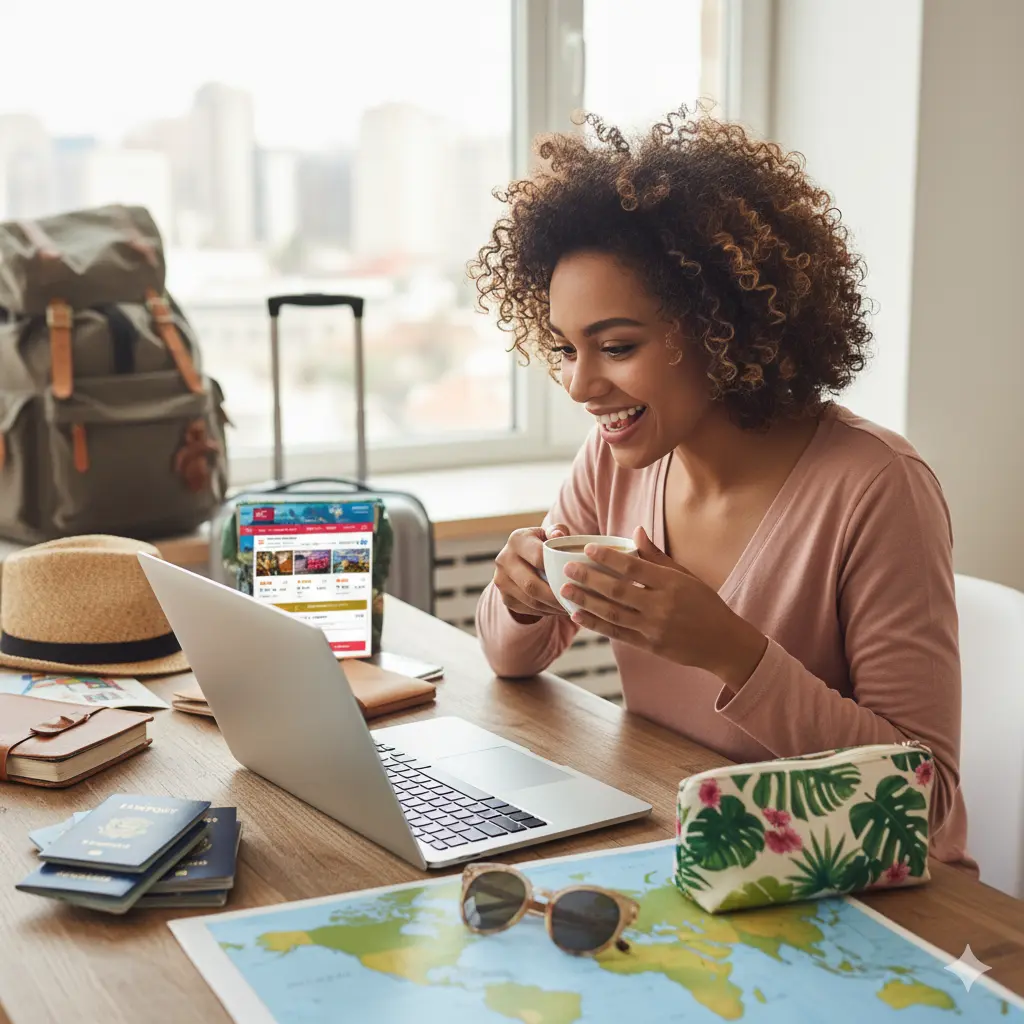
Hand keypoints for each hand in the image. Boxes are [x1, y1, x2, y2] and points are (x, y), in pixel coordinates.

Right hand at [492, 523, 570, 623]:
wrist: (520, 558)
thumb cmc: (542, 544)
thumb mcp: (549, 534)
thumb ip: (558, 531)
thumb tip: (559, 535)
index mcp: (516, 540)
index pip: (538, 557)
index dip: (557, 569)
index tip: (577, 578)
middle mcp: (504, 559)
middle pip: (531, 584)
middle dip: (556, 596)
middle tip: (575, 600)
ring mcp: (501, 580)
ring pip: (530, 600)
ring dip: (552, 607)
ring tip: (570, 607)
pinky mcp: (504, 597)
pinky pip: (527, 609)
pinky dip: (546, 612)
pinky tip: (559, 609)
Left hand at [559, 526, 768, 689]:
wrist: (723, 643)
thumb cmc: (705, 604)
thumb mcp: (685, 576)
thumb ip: (657, 556)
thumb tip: (636, 530)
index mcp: (671, 584)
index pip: (634, 567)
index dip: (608, 557)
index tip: (588, 548)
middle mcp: (661, 606)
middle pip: (618, 590)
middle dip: (589, 578)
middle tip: (567, 568)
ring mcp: (653, 628)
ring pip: (612, 613)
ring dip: (586, 601)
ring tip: (565, 591)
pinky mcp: (648, 645)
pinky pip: (616, 633)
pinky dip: (595, 624)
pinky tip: (578, 615)